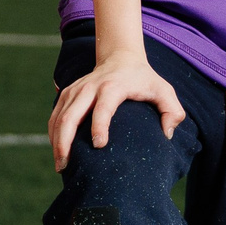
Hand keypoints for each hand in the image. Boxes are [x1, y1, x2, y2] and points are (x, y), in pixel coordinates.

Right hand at [48, 48, 183, 171]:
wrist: (120, 58)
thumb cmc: (144, 79)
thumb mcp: (164, 90)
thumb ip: (172, 111)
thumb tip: (167, 135)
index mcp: (112, 87)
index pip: (103, 108)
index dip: (99, 126)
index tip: (99, 146)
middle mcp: (89, 88)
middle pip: (70, 115)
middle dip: (65, 142)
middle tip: (65, 166)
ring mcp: (75, 90)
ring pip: (58, 117)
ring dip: (56, 142)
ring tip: (60, 165)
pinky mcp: (67, 94)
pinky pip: (55, 115)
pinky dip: (53, 134)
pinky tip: (58, 152)